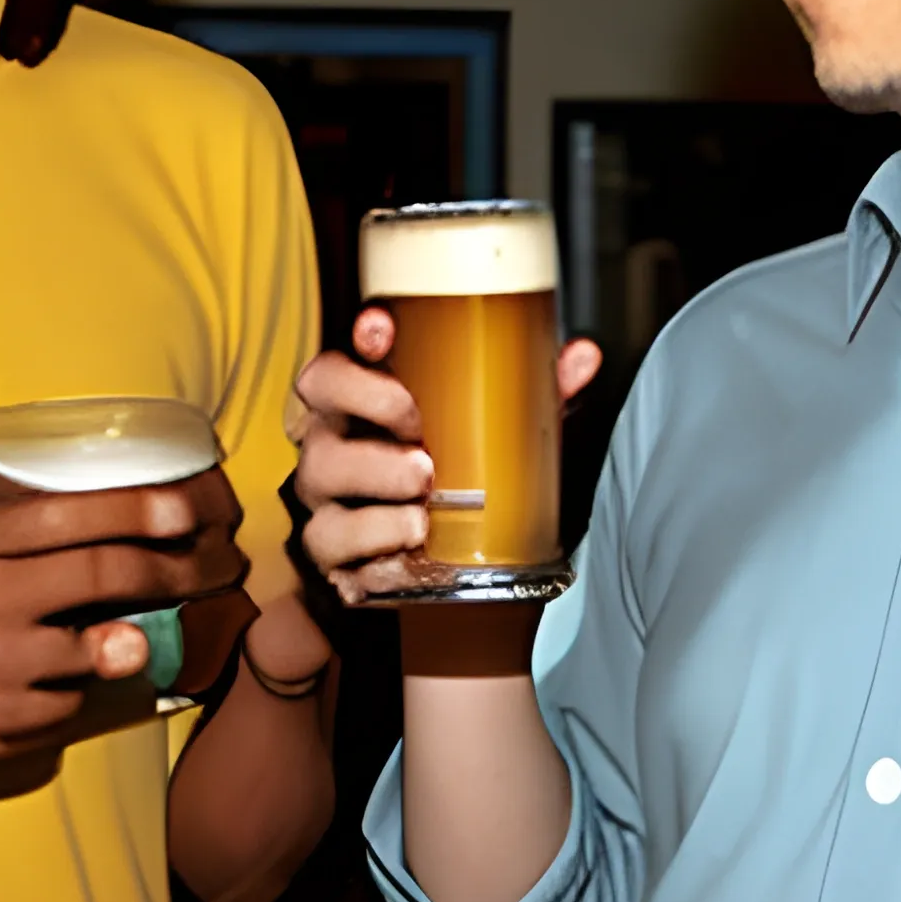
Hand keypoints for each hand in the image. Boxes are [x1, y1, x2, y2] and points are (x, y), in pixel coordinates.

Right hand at [0, 477, 247, 810]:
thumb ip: (20, 551)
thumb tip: (117, 545)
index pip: (76, 516)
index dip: (145, 511)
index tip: (189, 512)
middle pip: (109, 574)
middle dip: (175, 571)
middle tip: (213, 571)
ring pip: (99, 650)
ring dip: (118, 647)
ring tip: (115, 643)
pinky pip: (66, 710)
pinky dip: (68, 701)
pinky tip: (37, 693)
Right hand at [295, 308, 600, 606]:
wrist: (454, 571)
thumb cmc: (464, 478)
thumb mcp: (502, 434)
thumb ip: (536, 393)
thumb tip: (582, 356)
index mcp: (365, 402)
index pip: (338, 359)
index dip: (355, 342)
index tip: (382, 330)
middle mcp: (335, 441)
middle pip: (319, 407)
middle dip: (367, 407)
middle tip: (421, 435)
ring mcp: (328, 498)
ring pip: (321, 476)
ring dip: (376, 482)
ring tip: (424, 503)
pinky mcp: (333, 554)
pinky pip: (333, 546)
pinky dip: (376, 546)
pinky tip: (412, 548)